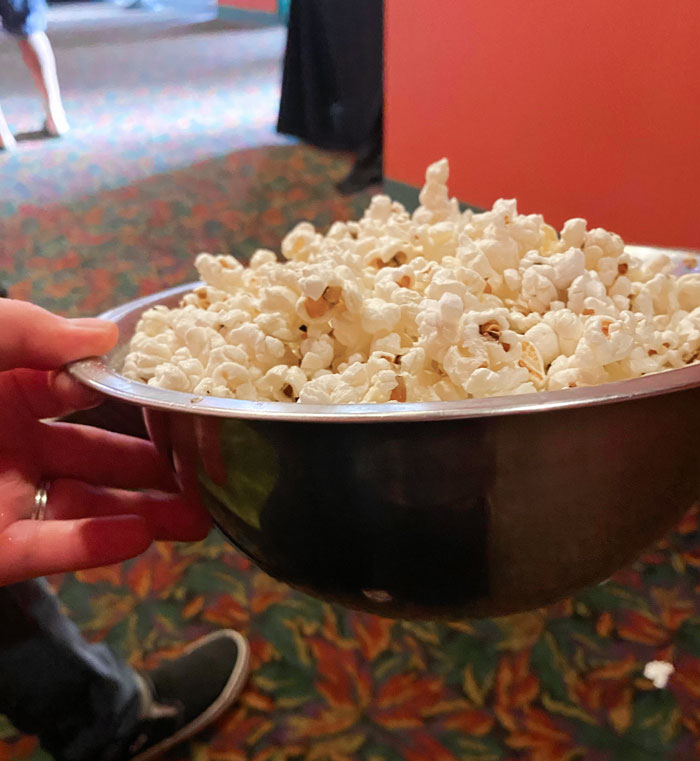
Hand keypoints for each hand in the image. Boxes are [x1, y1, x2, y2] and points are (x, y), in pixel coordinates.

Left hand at [0, 299, 210, 585]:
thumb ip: (30, 330)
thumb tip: (106, 335)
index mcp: (6, 392)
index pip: (83, 394)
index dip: (134, 399)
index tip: (186, 404)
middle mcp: (13, 446)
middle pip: (99, 459)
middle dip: (158, 468)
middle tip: (211, 473)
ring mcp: (4, 500)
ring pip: (86, 510)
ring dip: (144, 514)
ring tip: (201, 520)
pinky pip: (48, 551)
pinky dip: (95, 547)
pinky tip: (142, 537)